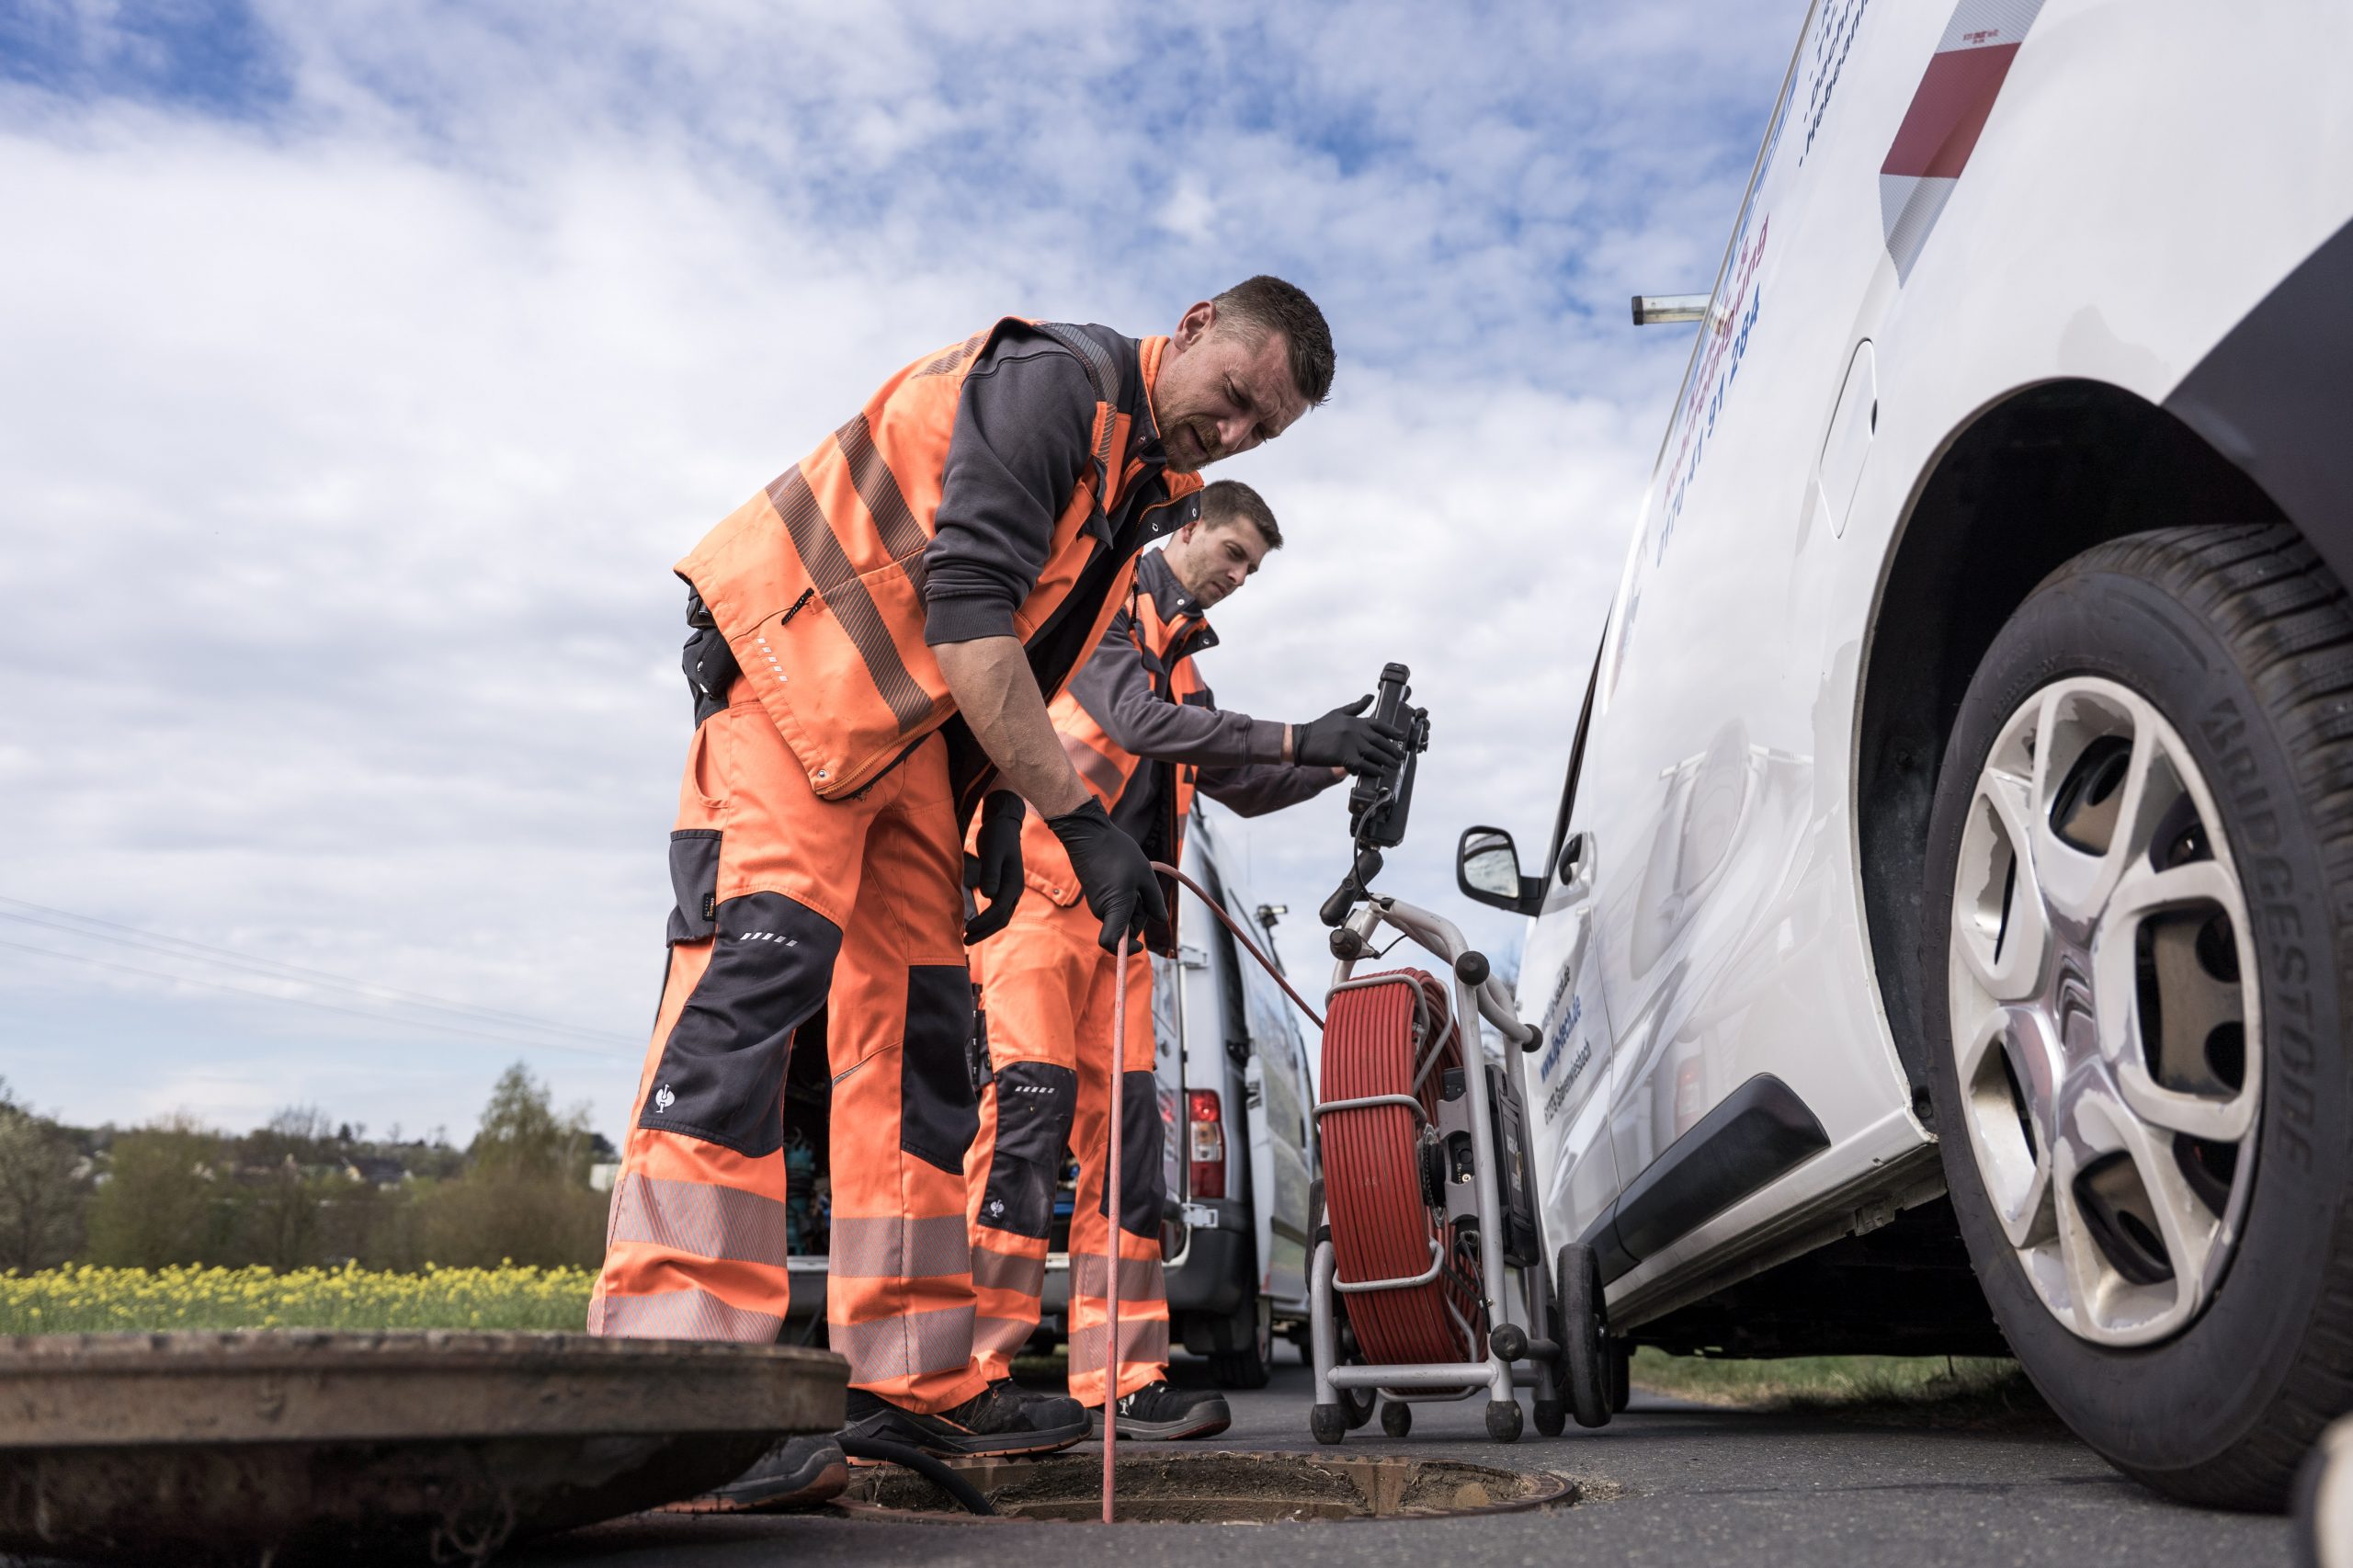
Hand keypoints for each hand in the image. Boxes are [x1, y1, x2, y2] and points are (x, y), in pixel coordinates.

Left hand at [962, 791, 1025, 943]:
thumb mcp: (993, 852)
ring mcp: (1010, 890)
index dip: (984, 922)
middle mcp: (1015, 890)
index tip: (968, 929)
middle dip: (984, 932)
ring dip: (986, 928)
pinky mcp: (1003, 888)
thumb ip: (991, 873)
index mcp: (1014, 883)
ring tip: (968, 936)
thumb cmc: (997, 836)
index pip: (999, 910)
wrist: (1004, 825)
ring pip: (1001, 917)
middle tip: (965, 941)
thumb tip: (988, 896)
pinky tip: (974, 922)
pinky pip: (997, 910)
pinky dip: (987, 919)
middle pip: (1002, 919)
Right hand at [1045, 799, 1166, 952]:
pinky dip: (1125, 897)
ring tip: (1135, 879)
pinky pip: (1114, 905)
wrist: (1088, 835)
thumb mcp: (1145, 876)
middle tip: (1145, 891)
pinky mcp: (1095, 895)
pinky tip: (1127, 877)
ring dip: (1134, 904)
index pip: (1112, 943)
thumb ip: (1154, 902)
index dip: (1126, 950)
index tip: (1140, 946)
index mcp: (1115, 908)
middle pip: (1125, 928)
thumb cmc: (1117, 853)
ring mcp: (1097, 903)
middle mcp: (1102, 910)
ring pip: (1121, 915)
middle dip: (1140, 916)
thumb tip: (1161, 920)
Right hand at [1293, 695, 1408, 773]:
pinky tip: (1379, 772)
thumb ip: (1356, 707)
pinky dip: (1373, 769)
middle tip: (1400, 756)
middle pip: (1380, 740)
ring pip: (1375, 753)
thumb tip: (1370, 697)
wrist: (1301, 741)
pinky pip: (1364, 764)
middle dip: (1393, 749)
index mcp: (1355, 720)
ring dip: (1387, 760)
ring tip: (1394, 765)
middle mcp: (1355, 730)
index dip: (1393, 731)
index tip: (1402, 737)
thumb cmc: (1319, 728)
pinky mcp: (1344, 756)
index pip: (1379, 724)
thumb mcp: (1338, 713)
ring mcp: (1350, 743)